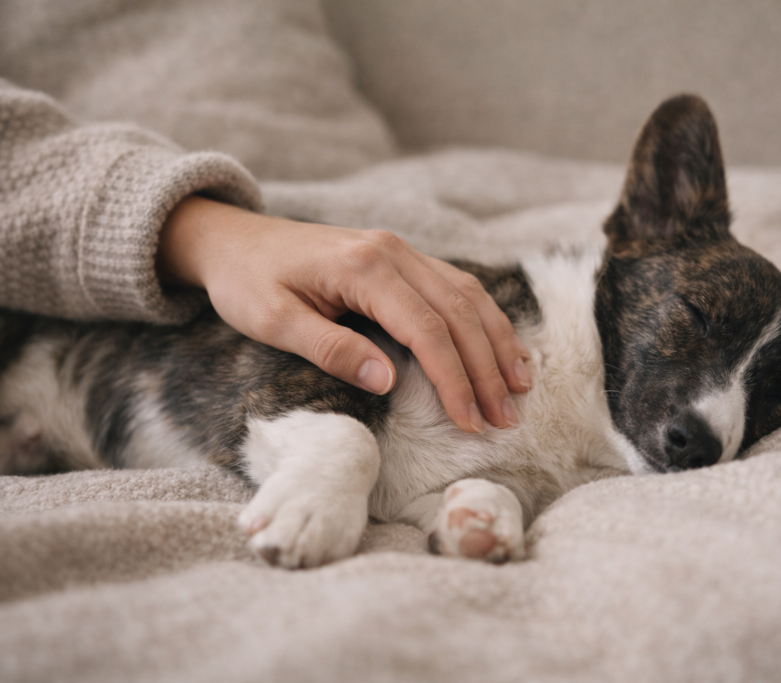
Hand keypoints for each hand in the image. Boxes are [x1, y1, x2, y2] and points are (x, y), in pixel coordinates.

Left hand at [156, 196, 530, 432]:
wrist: (234, 238)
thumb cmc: (246, 282)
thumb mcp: (273, 321)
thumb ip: (331, 349)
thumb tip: (388, 380)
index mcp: (363, 268)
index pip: (426, 329)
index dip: (454, 378)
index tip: (469, 420)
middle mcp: (393, 252)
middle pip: (458, 313)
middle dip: (487, 369)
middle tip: (505, 418)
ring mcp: (402, 251)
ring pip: (468, 296)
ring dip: (497, 342)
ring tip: (519, 387)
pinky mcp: (402, 258)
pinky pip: (456, 286)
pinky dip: (484, 320)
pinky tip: (502, 347)